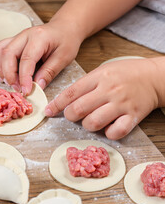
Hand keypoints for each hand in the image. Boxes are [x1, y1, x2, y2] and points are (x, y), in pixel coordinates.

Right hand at [0, 20, 81, 94]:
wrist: (64, 28)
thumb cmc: (66, 41)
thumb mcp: (64, 57)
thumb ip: (50, 71)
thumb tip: (37, 86)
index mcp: (39, 37)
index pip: (26, 59)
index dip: (24, 77)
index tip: (26, 91)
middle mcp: (25, 35)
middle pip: (8, 53)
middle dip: (9, 74)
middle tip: (17, 88)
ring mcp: (17, 37)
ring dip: (0, 69)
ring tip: (9, 82)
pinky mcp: (13, 41)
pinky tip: (4, 75)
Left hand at [45, 58, 162, 139]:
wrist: (155, 77)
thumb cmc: (126, 73)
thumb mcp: (103, 70)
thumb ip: (86, 83)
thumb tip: (65, 99)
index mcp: (99, 77)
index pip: (70, 93)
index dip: (56, 104)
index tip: (48, 111)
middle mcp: (109, 90)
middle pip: (78, 109)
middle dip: (69, 116)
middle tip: (72, 115)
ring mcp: (121, 104)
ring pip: (93, 123)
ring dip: (87, 125)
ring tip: (90, 120)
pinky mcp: (133, 116)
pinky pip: (115, 132)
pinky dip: (108, 133)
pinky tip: (108, 127)